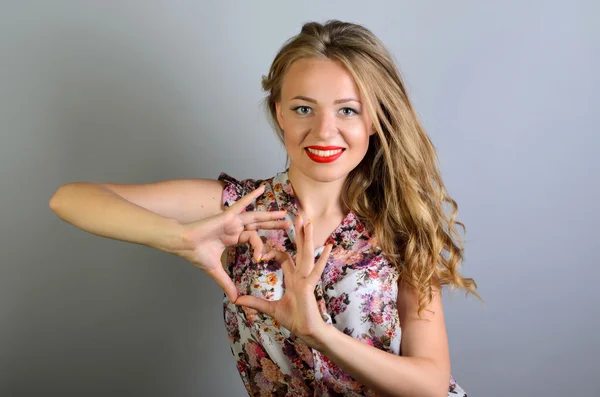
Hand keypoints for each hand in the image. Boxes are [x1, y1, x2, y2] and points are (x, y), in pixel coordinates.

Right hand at [174, 184, 289, 302]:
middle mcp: (234, 228)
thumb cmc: (195, 253)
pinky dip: (252, 196)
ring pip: (255, 216)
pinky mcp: (227, 216)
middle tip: (288, 225)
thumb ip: (226, 283)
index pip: (253, 239)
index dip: (260, 247)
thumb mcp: (215, 271)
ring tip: (283, 214)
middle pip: (258, 225)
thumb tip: (234, 299)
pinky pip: (241, 204)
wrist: (182, 244)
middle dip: (273, 226)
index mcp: (232, 238)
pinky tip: (261, 188)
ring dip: (269, 215)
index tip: (260, 259)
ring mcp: (231, 221)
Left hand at [233, 213, 332, 349]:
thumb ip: (255, 302)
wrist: (308, 332)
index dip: (273, 252)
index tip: (261, 254)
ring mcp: (307, 279)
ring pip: (307, 254)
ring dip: (307, 238)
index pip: (285, 258)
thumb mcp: (270, 309)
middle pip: (299, 249)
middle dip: (299, 233)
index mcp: (294, 278)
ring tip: (307, 222)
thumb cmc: (295, 320)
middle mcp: (302, 275)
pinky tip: (327, 247)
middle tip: (298, 215)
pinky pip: (315, 270)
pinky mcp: (309, 286)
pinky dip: (321, 259)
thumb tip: (237, 300)